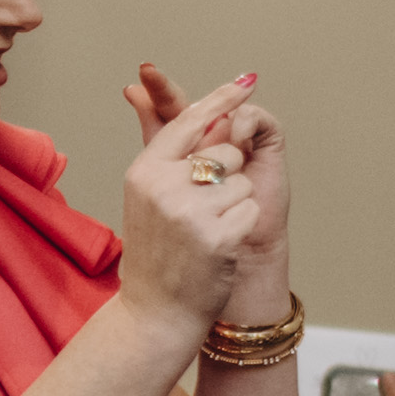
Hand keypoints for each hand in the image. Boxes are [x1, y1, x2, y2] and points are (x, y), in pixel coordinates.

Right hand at [113, 69, 281, 329]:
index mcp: (144, 171)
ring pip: (242, 182)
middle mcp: (163, 186)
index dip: (221, 99)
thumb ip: (157, 141)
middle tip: (203, 210)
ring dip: (236, 205)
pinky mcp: (217, 235)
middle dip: (228, 175)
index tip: (247, 81)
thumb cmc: (155, 253)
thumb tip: (143, 88)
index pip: (189, 122)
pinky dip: (243, 227)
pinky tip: (221, 247)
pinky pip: (251, 209)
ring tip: (207, 232)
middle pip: (225, 152)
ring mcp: (190, 211)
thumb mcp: (145, 193)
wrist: (154, 314)